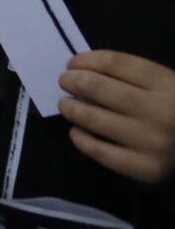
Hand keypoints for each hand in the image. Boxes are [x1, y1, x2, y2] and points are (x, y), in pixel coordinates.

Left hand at [59, 50, 174, 184]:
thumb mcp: (166, 85)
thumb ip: (131, 75)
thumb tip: (81, 69)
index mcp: (168, 84)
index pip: (115, 63)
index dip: (86, 60)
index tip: (72, 64)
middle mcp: (161, 112)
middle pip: (99, 88)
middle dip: (73, 81)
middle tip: (64, 81)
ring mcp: (153, 142)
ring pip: (94, 118)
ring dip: (72, 108)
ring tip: (67, 105)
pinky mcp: (145, 168)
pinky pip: (99, 151)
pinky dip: (80, 139)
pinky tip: (76, 131)